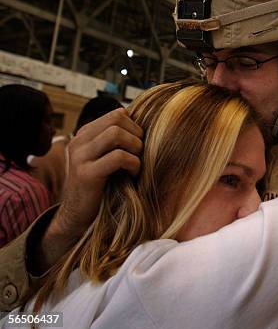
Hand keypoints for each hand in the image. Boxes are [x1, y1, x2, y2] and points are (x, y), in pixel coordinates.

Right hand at [59, 108, 142, 232]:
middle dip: (136, 134)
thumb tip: (147, 124)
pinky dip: (133, 164)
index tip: (139, 144)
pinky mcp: (86, 174)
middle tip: (140, 153)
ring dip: (135, 147)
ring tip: (136, 162)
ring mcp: (80, 156)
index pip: (118, 114)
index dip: (135, 126)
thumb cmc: (102, 184)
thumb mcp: (107, 156)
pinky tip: (133, 174)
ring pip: (116, 134)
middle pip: (117, 120)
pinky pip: (118, 157)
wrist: (78, 215)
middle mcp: (79, 141)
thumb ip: (118, 140)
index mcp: (85, 133)